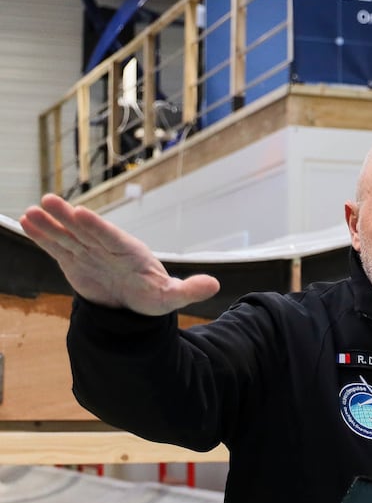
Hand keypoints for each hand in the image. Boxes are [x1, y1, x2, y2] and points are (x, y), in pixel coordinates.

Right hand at [19, 194, 219, 314]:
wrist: (134, 302)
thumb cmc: (153, 294)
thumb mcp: (173, 297)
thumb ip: (189, 290)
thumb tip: (214, 285)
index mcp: (129, 252)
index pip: (111, 237)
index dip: (96, 226)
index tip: (80, 213)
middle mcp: (106, 248)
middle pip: (85, 232)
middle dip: (67, 218)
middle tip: (48, 200)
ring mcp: (88, 252)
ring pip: (67, 237)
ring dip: (49, 225)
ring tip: (29, 212)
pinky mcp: (74, 260)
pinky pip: (57, 248)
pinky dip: (43, 237)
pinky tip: (26, 224)